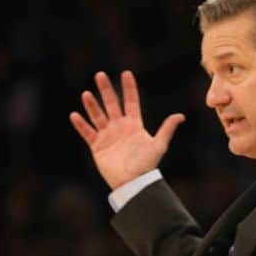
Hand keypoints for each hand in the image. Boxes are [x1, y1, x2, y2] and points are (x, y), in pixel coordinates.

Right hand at [69, 70, 184, 189]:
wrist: (132, 182)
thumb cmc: (147, 164)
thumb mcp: (159, 145)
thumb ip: (167, 129)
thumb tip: (180, 116)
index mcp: (134, 124)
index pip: (131, 101)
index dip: (129, 88)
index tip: (126, 73)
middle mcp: (119, 127)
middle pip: (111, 104)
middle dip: (106, 90)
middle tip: (100, 75)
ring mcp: (107, 136)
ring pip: (98, 116)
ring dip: (92, 105)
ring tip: (86, 94)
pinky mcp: (97, 146)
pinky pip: (87, 133)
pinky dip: (81, 124)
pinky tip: (74, 115)